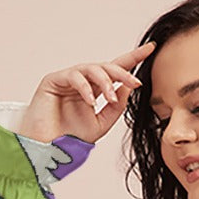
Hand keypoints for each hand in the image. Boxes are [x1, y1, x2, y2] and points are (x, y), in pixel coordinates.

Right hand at [19, 41, 155, 144]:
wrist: (48, 149)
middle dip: (122, 73)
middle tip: (135, 82)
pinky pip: (74, 76)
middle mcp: (83, 81)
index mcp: (95, 90)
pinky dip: (85, 87)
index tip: (150, 49)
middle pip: (106, 67)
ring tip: (111, 97)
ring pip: (91, 69)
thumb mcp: (102, 124)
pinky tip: (91, 101)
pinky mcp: (54, 80)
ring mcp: (68, 79)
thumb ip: (116, 107)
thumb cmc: (71, 137)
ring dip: (105, 81)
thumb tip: (129, 87)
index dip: (132, 59)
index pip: (116, 70)